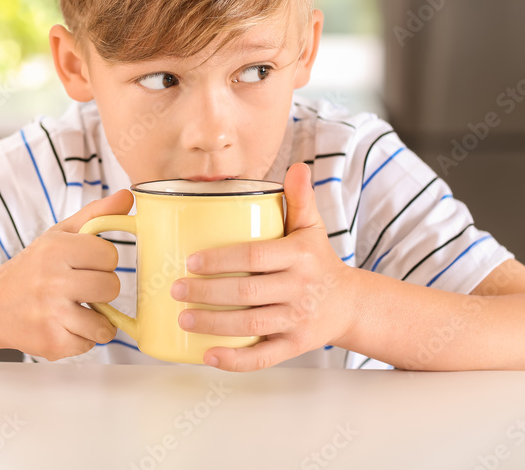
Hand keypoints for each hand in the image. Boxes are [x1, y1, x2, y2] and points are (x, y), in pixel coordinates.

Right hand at [0, 190, 131, 360]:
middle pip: (111, 287)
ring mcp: (52, 315)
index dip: (101, 261)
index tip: (84, 264)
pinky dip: (81, 338)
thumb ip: (95, 215)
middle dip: (100, 289)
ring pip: (105, 323)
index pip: (109, 255)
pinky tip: (64, 325)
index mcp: (56, 249)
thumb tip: (129, 196)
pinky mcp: (52, 343)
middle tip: (80, 287)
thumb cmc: (32, 268)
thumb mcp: (58, 235)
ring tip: (75, 309)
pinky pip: (90, 344)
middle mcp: (52, 281)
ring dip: (95, 319)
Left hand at [170, 162, 357, 370]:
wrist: (349, 304)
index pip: (255, 256)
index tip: (191, 260)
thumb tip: (296, 165)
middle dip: (206, 292)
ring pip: (249, 325)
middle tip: (175, 289)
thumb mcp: (311, 228)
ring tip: (182, 318)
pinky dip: (235, 360)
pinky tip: (208, 355)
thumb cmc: (318, 261)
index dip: (221, 259)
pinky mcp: (295, 346)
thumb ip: (300, 198)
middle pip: (246, 292)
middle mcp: (300, 289)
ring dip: (212, 324)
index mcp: (300, 256)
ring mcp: (298, 321)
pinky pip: (264, 357)